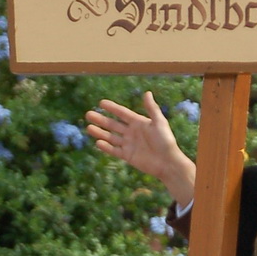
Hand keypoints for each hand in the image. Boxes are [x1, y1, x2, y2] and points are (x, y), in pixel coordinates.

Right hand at [85, 92, 196, 207]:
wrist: (168, 162)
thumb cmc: (166, 141)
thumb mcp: (159, 122)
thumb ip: (151, 108)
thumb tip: (147, 92)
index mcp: (139, 123)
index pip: (122, 113)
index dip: (112, 108)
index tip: (101, 102)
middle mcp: (132, 132)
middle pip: (113, 124)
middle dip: (101, 120)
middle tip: (88, 114)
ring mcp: (129, 144)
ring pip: (111, 137)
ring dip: (100, 132)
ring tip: (88, 128)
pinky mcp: (128, 156)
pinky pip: (114, 150)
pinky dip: (106, 147)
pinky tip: (98, 142)